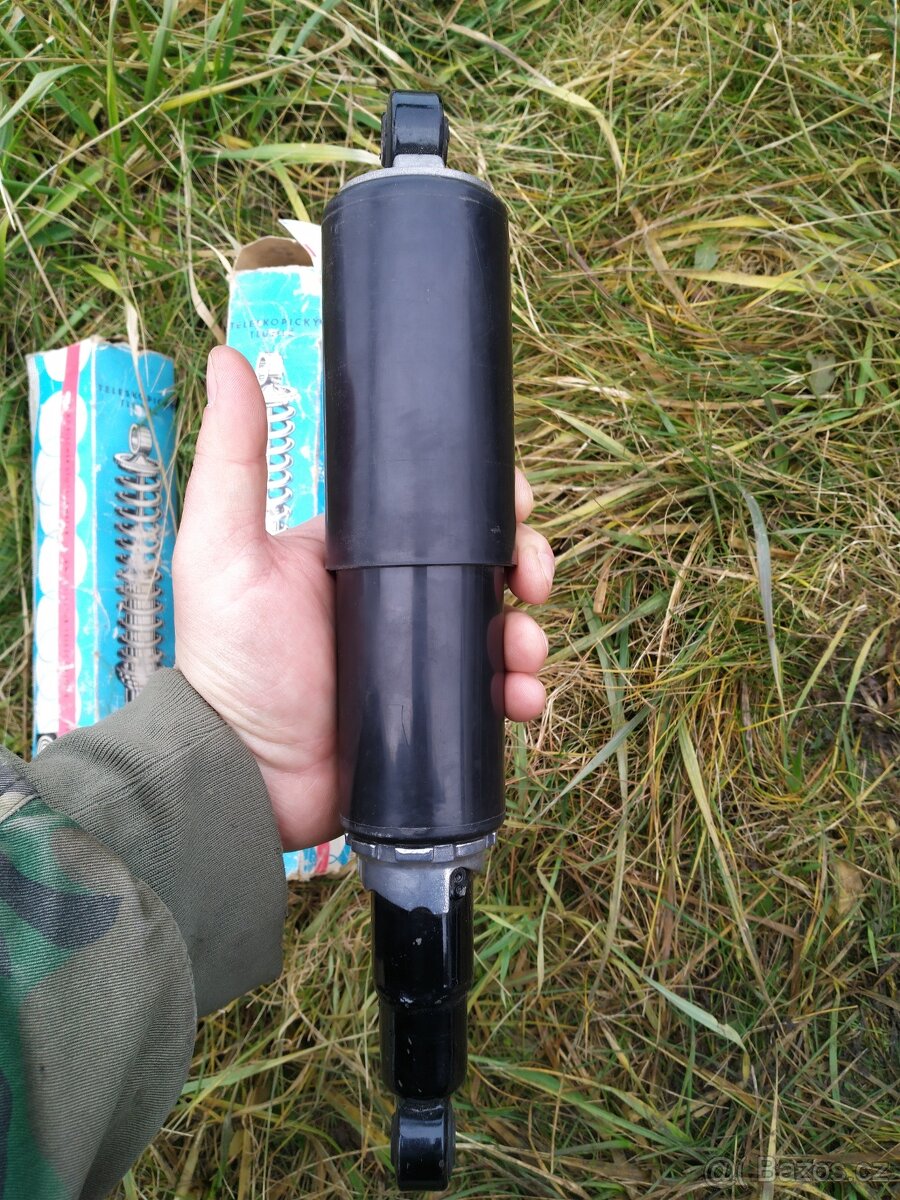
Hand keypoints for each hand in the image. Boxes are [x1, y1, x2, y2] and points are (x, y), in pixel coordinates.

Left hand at [173, 347, 553, 850]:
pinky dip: (519, 694)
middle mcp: (395, 601)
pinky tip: (522, 699)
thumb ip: (235, 457)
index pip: (440, 513)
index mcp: (361, 554)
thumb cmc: (230, 657)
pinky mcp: (431, 715)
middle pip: (485, 569)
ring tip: (526, 654)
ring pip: (500, 632)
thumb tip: (229, 355)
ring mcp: (417, 660)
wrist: (241, 771)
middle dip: (527, 568)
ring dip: (531, 635)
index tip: (520, 506)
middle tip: (536, 582)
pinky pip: (492, 696)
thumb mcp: (224, 546)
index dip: (487, 506)